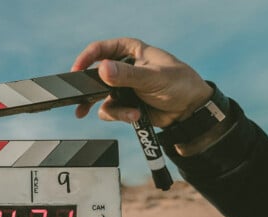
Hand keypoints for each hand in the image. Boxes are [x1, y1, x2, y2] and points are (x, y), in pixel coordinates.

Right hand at [71, 37, 212, 128]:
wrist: (190, 111)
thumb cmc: (179, 84)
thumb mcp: (153, 77)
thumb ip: (127, 74)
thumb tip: (103, 69)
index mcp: (130, 50)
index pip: (101, 49)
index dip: (86, 59)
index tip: (77, 72)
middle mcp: (123, 67)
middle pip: (95, 75)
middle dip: (89, 90)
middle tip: (79, 99)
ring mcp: (122, 87)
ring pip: (100, 97)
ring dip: (113, 108)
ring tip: (130, 113)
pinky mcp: (124, 104)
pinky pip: (110, 111)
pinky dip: (120, 116)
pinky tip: (135, 116)